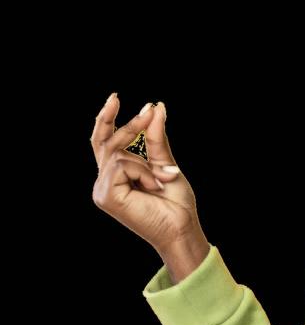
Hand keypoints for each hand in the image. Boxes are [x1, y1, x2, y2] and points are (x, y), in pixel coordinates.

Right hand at [91, 94, 205, 254]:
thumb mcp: (166, 164)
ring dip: (146, 164)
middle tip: (149, 110)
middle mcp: (105, 182)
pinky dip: (142, 172)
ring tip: (162, 180)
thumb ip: (156, 139)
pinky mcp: (105, 196)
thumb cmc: (176, 203)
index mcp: (116, 176)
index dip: (106, 119)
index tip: (115, 97)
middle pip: (106, 142)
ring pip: (117, 154)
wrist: (182, 227)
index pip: (104, 142)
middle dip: (129, 125)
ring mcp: (102, 191)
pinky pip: (121, 166)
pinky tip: (154, 187)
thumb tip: (155, 108)